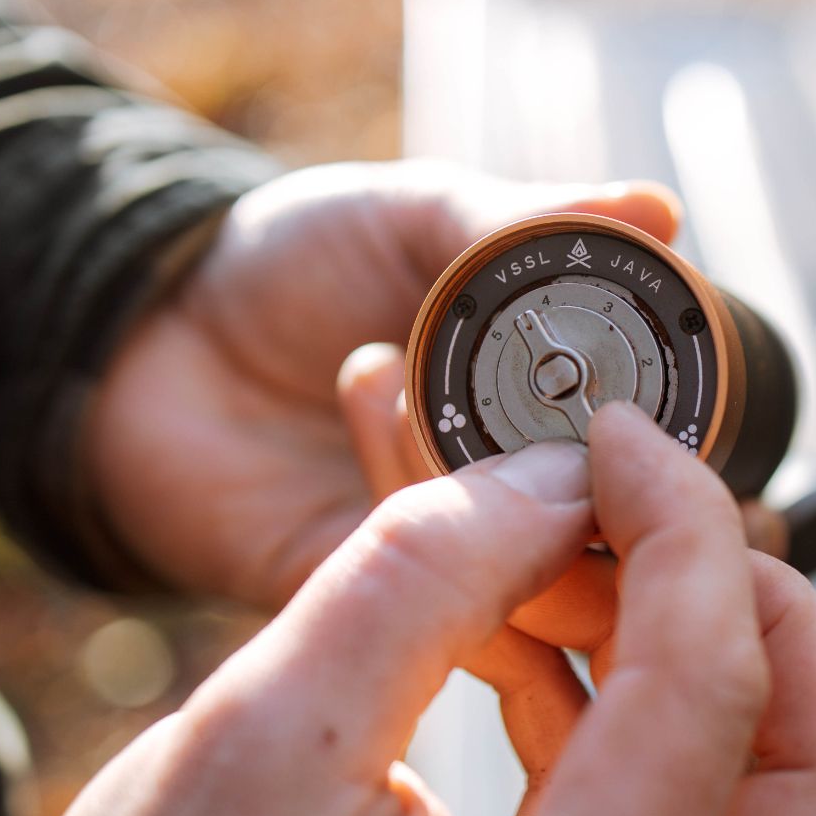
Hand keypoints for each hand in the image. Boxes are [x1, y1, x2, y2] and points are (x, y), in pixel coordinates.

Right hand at [16, 405, 815, 815]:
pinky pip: (690, 807)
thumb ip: (418, 574)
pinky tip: (534, 636)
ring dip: (678, 637)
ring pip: (775, 784)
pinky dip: (631, 699)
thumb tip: (554, 475)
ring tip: (551, 563)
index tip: (620, 437)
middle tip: (628, 509)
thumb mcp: (254, 741)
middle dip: (741, 598)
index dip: (680, 520)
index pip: (714, 692)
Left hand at [86, 159, 680, 608]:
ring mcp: (453, 551)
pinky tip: (359, 386)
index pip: (655, 457)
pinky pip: (428, 604)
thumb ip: (528, 225)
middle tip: (504, 391)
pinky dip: (403, 499)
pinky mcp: (375, 602)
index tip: (632, 403)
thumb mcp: (413, 213)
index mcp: (552, 399)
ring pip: (529, 577)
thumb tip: (658, 211)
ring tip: (372, 360)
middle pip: (612, 541)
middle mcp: (519, 485)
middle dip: (576, 475)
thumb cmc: (293, 259)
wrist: (152, 336)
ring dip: (458, 459)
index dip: (663, 446)